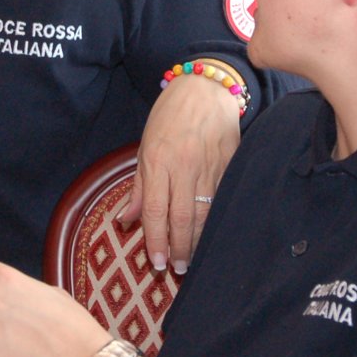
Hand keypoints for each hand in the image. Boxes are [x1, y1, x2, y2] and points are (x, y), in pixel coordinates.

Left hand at [117, 72, 239, 272]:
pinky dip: (217, 220)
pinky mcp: (230, 164)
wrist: (206, 87)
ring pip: (205, 213)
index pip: (155, 210)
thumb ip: (138, 186)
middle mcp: (183, 166)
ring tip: (193, 260)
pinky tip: (214, 235)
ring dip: (199, 241)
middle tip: (177, 269)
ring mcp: (209, 166)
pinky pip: (223, 199)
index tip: (157, 262)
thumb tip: (126, 220)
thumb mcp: (145, 145)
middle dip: (179, 248)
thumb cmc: (170, 115)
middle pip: (182, 218)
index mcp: (157, 160)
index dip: (155, 240)